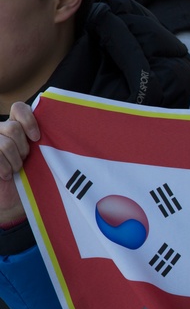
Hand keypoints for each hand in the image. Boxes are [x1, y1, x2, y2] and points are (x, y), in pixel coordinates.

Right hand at [0, 102, 39, 222]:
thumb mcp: (44, 157)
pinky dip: (5, 168)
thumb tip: (65, 131)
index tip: (37, 138)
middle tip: (26, 160)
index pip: (18, 108)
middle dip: (23, 148)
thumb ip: (46, 141)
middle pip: (13, 128)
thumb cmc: (34, 178)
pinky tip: (7, 175)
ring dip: (15, 161)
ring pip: (4, 143)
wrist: (15, 200)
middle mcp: (2, 131)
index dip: (28, 120)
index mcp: (17, 127)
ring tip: (17, 169)